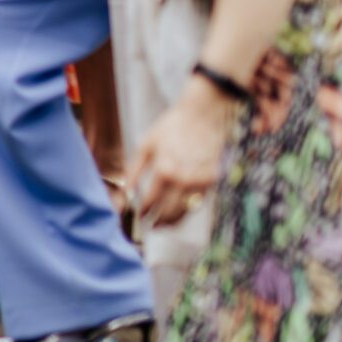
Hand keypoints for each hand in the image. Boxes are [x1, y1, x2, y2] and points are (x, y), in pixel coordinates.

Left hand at [126, 82, 236, 227]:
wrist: (206, 114)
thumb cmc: (173, 127)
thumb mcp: (147, 144)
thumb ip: (134, 170)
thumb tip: (126, 193)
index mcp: (165, 170)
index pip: (150, 203)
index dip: (142, 213)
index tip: (138, 216)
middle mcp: (184, 180)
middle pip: (169, 214)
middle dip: (157, 223)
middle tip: (150, 227)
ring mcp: (201, 182)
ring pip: (186, 213)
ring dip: (173, 221)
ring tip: (163, 223)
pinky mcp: (214, 181)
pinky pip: (199, 202)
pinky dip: (188, 208)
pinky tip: (179, 207)